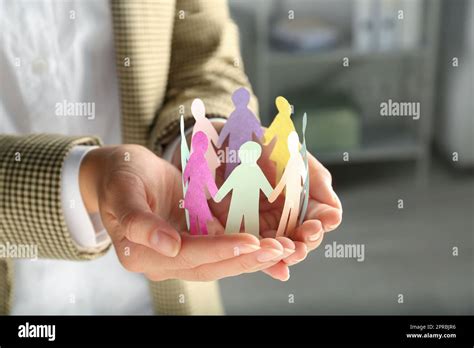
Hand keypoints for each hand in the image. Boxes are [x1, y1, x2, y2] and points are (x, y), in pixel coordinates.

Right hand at [79, 145, 287, 280]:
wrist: (122, 172)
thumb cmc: (119, 176)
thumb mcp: (123, 191)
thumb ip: (139, 222)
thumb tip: (170, 247)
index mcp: (142, 254)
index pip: (188, 255)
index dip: (220, 250)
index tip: (251, 241)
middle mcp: (163, 261)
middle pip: (209, 265)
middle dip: (246, 259)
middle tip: (281, 250)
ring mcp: (180, 253)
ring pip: (220, 262)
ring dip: (251, 258)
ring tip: (283, 250)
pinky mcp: (193, 241)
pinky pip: (222, 249)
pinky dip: (245, 249)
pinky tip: (269, 245)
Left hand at [209, 129, 342, 280]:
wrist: (221, 138)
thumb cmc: (260, 142)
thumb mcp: (293, 155)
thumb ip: (316, 181)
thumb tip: (335, 218)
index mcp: (301, 198)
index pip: (319, 217)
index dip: (322, 222)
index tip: (322, 223)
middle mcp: (284, 215)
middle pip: (301, 238)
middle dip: (305, 243)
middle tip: (303, 244)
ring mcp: (261, 225)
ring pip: (280, 249)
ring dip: (288, 255)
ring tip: (291, 255)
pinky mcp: (238, 231)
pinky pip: (253, 250)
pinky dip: (266, 263)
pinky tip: (279, 272)